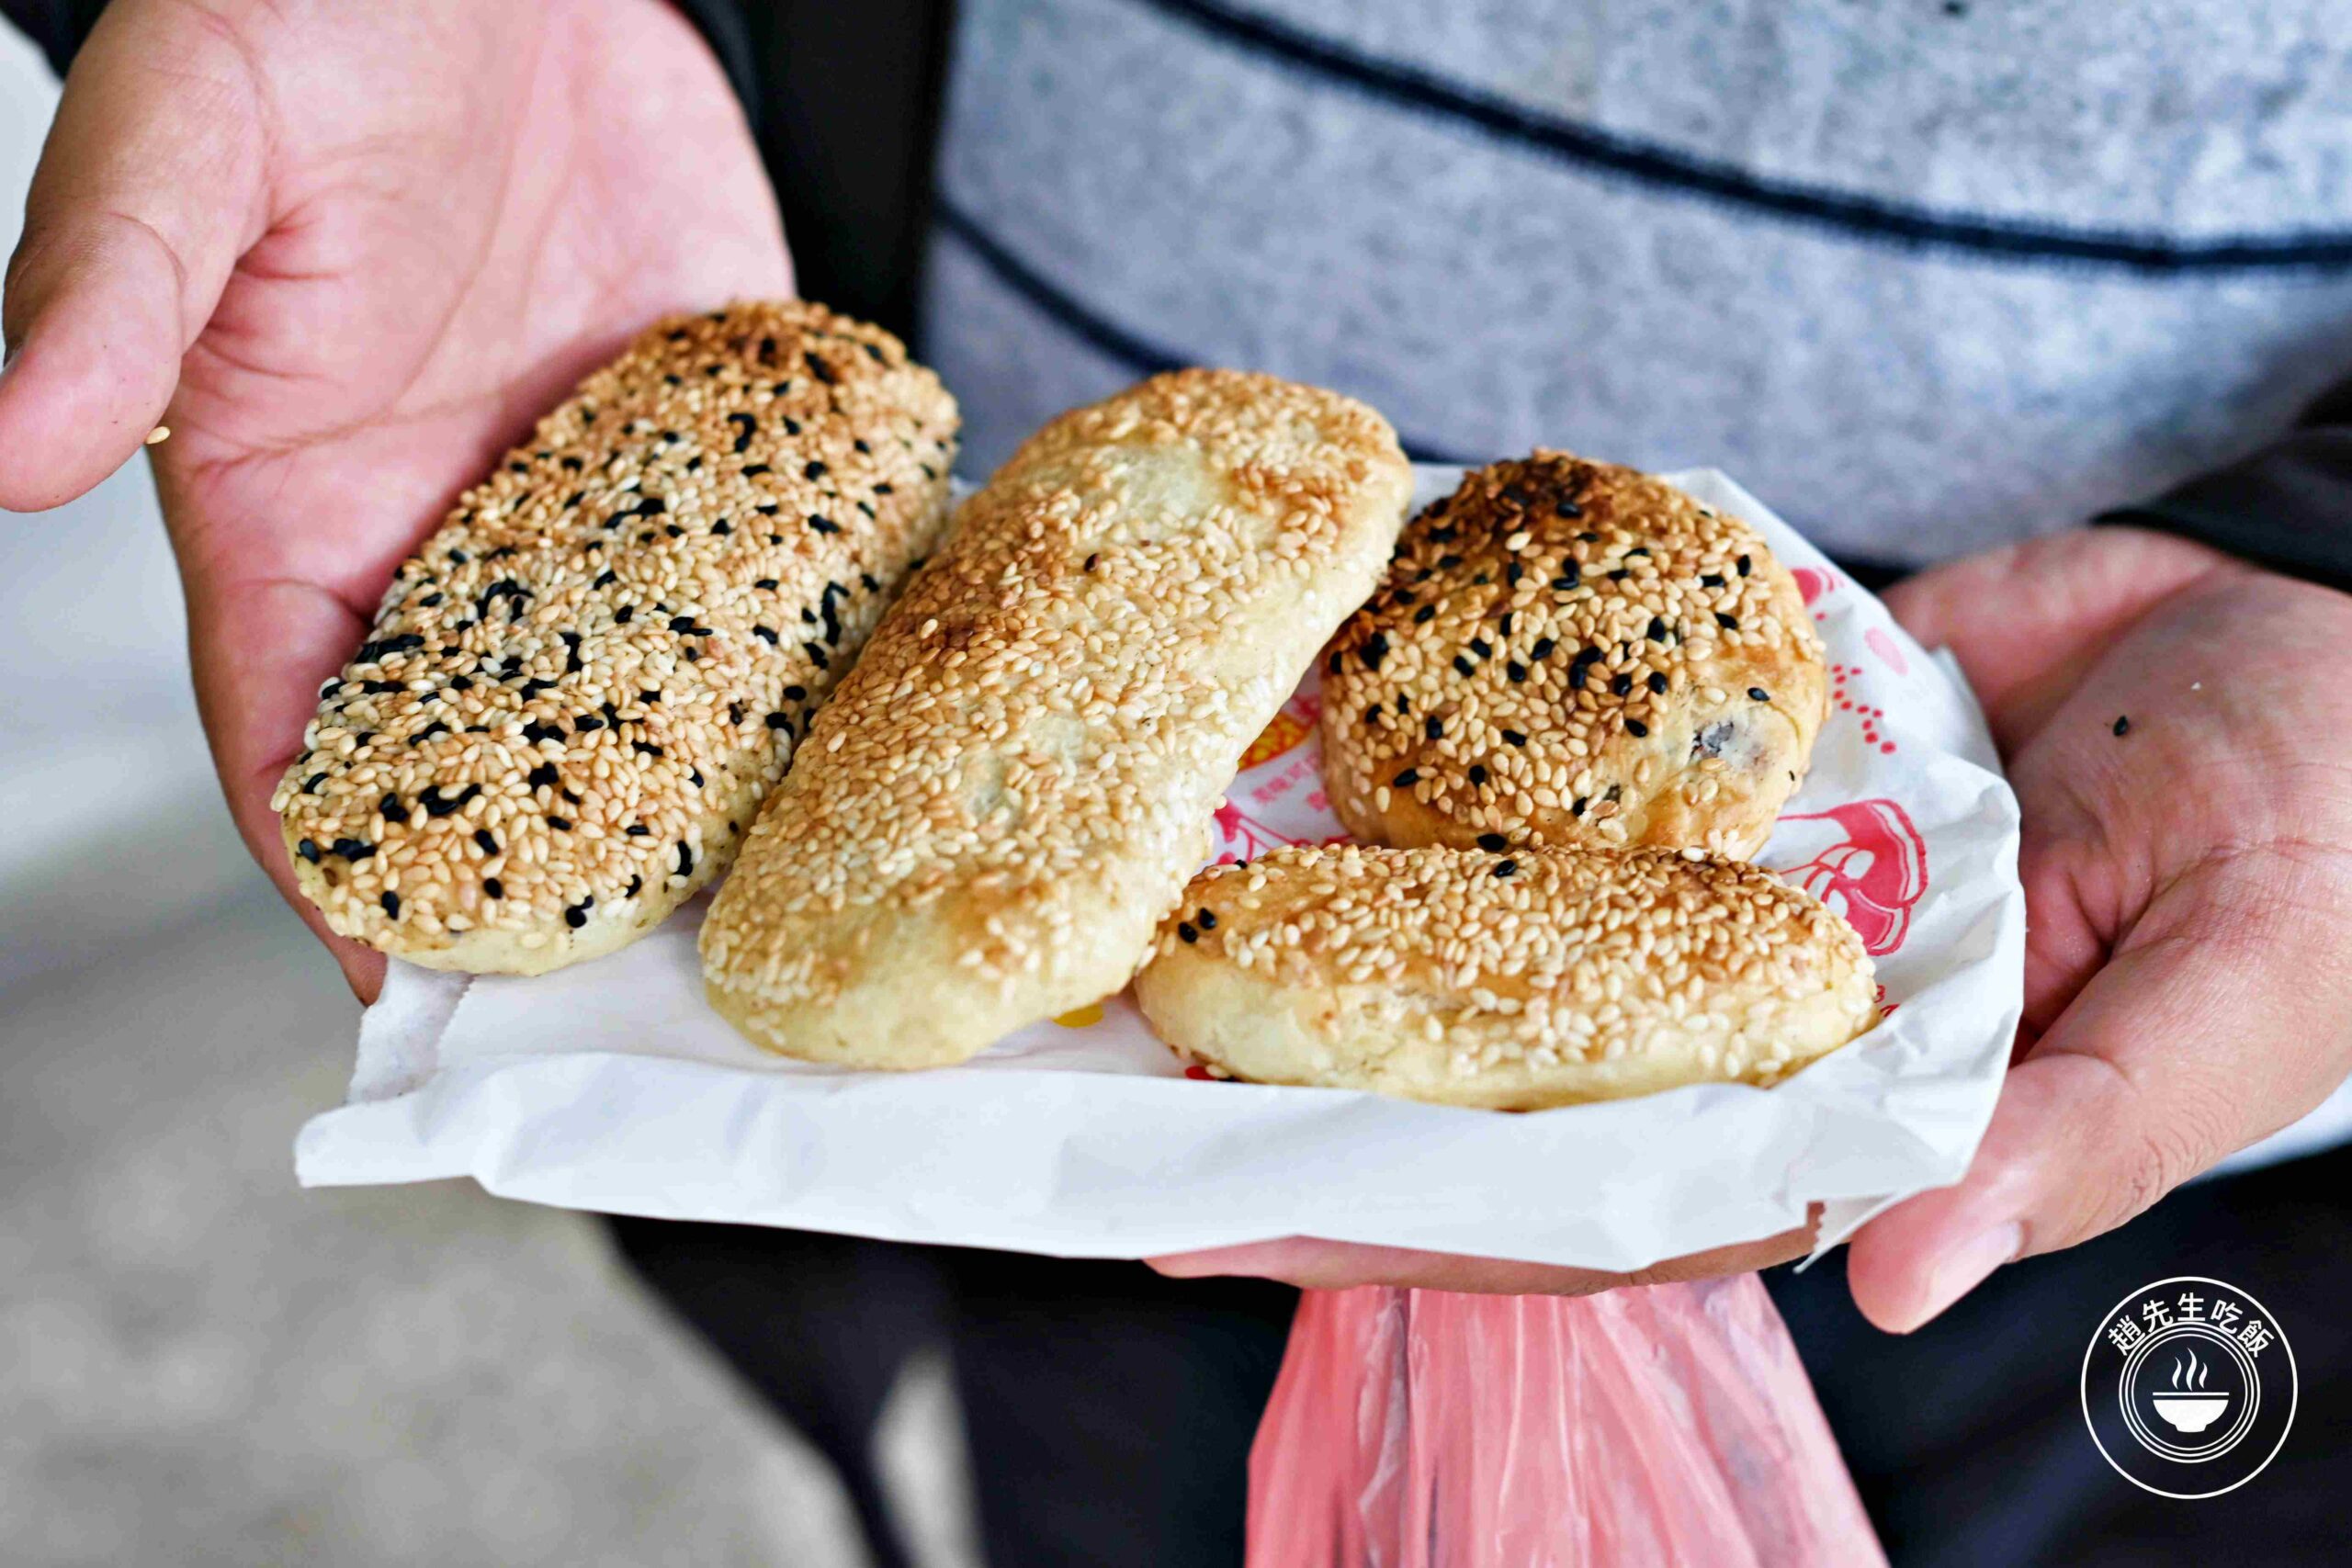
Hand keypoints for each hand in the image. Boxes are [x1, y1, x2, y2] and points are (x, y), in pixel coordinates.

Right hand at [0, 0, 790, 1000]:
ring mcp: (601, 501)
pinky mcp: (716, 442)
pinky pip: (774, 569)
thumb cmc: (303, 18)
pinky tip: (879, 724)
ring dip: (712, 794)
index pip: (305, 733)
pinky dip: (817, 645)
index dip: (345, 864)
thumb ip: (115, 293)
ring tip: (789, 905)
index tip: (407, 983)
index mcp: (299, 513)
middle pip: (504, 755)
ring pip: (657, 694)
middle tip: (637, 995)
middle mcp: (456, 537)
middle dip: (562, 875)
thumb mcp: (190, 144)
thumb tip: (4, 445)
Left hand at [1154, 528, 2351, 1305]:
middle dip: (1311, 1070)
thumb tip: (1894, 1277)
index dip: (1398, 1211)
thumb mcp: (2229, 998)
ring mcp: (1729, 883)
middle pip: (1497, 1067)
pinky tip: (1322, 734)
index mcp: (1854, 1126)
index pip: (1590, 1203)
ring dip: (1352, 913)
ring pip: (1510, 918)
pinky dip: (1464, 754)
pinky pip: (1570, 767)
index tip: (1209, 1205)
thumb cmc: (2326, 830)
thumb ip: (2068, 1137)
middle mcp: (1755, 1018)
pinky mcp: (1729, 759)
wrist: (2322, 617)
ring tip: (1166, 900)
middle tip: (1107, 1058)